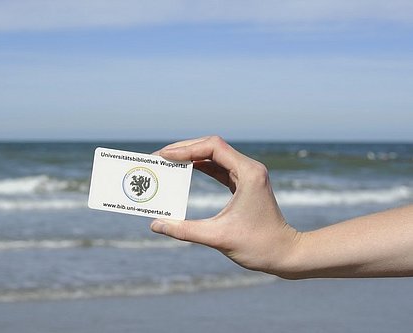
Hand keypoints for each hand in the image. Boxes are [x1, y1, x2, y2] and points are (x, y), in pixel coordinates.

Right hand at [151, 136, 300, 276]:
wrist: (285, 254)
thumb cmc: (258, 246)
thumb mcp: (217, 237)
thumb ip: (184, 230)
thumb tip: (155, 225)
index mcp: (248, 173)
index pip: (213, 147)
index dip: (185, 149)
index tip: (164, 156)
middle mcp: (249, 168)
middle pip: (212, 146)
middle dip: (184, 149)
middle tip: (159, 157)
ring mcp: (248, 174)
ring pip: (214, 155)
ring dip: (191, 156)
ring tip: (167, 162)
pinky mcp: (244, 183)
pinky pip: (218, 167)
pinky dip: (200, 167)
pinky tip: (184, 170)